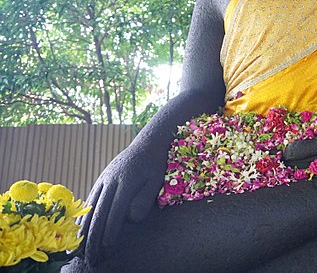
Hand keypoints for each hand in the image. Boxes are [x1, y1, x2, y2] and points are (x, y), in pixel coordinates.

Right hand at [79, 140, 167, 264]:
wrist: (146, 144)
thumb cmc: (154, 165)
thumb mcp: (156, 180)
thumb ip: (144, 200)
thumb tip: (130, 219)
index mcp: (126, 181)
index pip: (115, 210)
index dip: (110, 229)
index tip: (107, 246)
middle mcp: (110, 180)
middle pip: (99, 212)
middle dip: (94, 237)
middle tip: (91, 257)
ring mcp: (103, 180)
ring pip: (90, 208)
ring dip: (83, 230)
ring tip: (77, 251)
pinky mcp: (100, 181)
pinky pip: (88, 201)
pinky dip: (82, 218)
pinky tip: (78, 232)